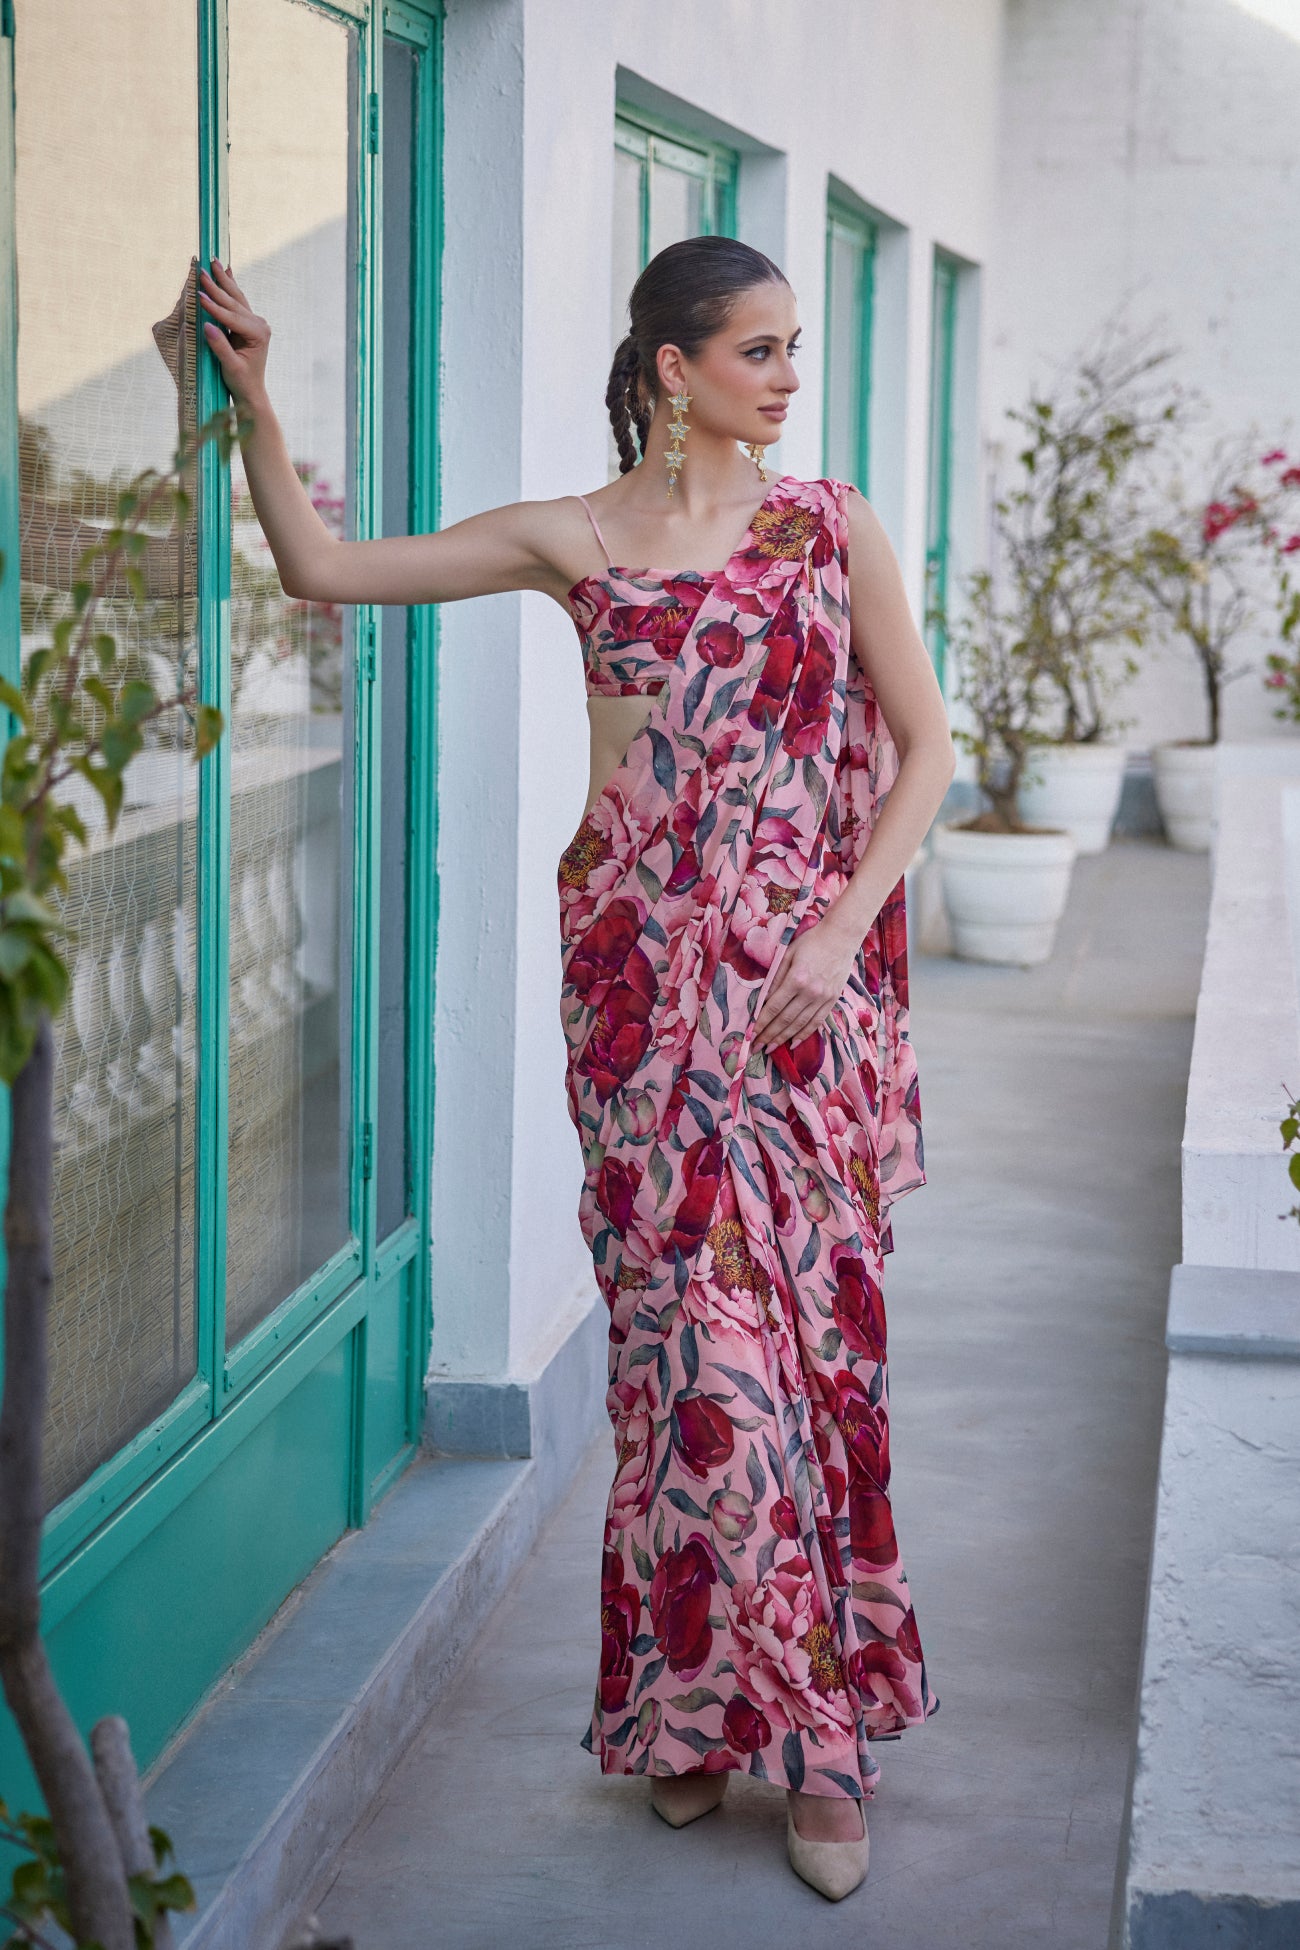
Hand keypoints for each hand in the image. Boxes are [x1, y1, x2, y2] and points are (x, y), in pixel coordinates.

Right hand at [198, 258, 270, 410]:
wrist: (251, 392)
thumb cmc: (241, 382)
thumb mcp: (230, 366)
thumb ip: (220, 346)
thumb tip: (206, 326)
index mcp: (258, 334)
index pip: (231, 317)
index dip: (213, 306)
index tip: (198, 294)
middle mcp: (259, 325)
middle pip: (234, 302)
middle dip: (217, 285)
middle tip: (201, 268)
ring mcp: (255, 323)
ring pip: (236, 297)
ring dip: (223, 279)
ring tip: (213, 261)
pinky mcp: (249, 323)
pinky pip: (237, 301)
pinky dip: (230, 286)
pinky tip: (227, 270)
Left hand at [753, 912, 860, 1051]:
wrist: (841, 937)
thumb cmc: (811, 942)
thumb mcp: (788, 954)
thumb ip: (776, 977)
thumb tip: (762, 1000)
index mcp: (796, 979)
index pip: (774, 1007)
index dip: (761, 1022)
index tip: (751, 1033)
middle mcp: (810, 992)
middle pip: (786, 1019)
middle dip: (769, 1035)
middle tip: (757, 1047)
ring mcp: (823, 998)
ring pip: (800, 1024)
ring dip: (784, 1038)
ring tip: (771, 1049)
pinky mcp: (832, 1000)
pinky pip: (817, 1022)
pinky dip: (804, 1034)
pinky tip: (793, 1043)